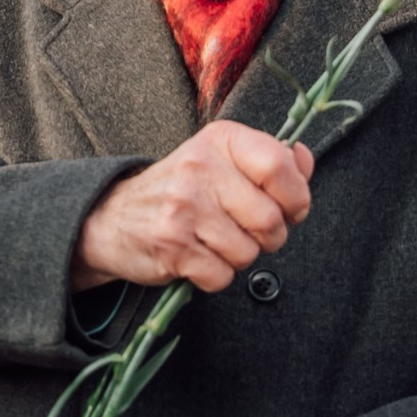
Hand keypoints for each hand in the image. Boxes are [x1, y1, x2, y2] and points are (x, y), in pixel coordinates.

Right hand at [75, 122, 313, 292]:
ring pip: (247, 252)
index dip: (296, 196)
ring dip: (238, 257)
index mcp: (220, 140)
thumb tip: (305, 158)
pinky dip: (215, 275)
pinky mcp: (171, 244)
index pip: (278, 165)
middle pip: (269, 219)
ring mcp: (183, 206)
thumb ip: (269, 160)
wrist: (112, 217)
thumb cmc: (179, 191)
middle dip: (267, 238)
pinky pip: (221, 276)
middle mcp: (200, 167)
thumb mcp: (221, 161)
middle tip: (244, 231)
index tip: (289, 208)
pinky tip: (197, 257)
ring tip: (214, 241)